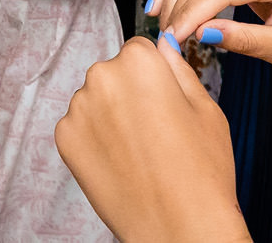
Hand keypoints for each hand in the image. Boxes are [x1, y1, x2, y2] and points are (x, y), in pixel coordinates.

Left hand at [55, 39, 248, 242]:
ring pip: (95, 101)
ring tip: (138, 152)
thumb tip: (163, 46)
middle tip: (154, 132)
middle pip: (113, 74)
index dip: (155, 78)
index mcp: (139, 60)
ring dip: (109, 117)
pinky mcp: (64, 139)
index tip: (164, 104)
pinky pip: (79, 128)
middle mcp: (102, 76)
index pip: (140, 50)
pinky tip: (120, 163)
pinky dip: (95, 141)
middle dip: (129, 94)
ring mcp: (78, 108)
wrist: (180, 229)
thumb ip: (179, 68)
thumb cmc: (202, 172)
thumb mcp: (206, 108)